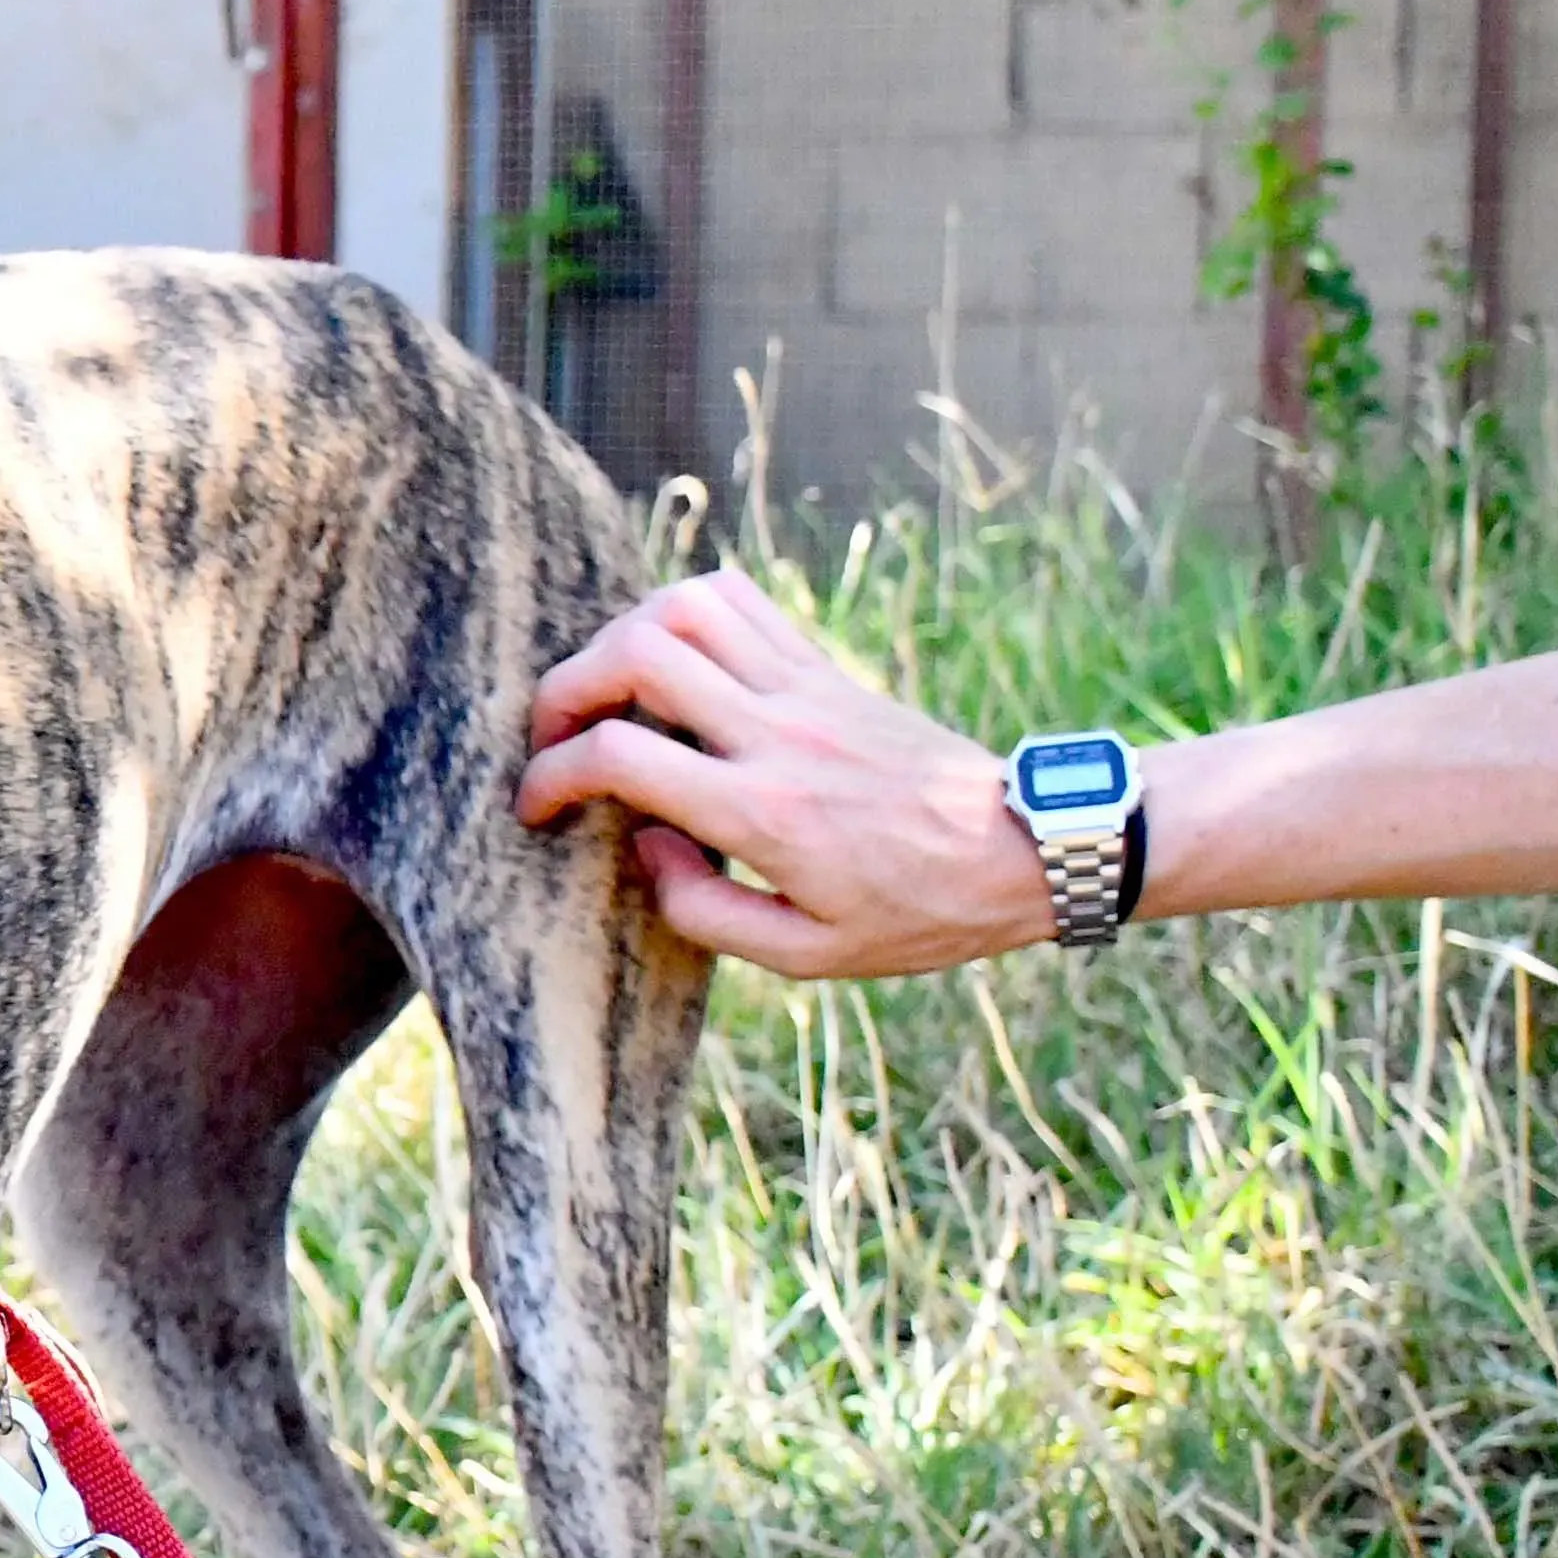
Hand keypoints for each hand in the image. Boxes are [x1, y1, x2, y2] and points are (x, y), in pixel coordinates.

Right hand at [518, 571, 1054, 977]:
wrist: (1023, 849)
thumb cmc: (917, 913)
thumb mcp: (806, 956)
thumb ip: (703, 913)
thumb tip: (647, 845)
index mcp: (763, 813)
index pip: (621, 755)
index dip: (552, 773)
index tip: (535, 805)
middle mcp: (777, 733)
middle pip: (638, 651)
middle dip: (567, 685)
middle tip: (553, 733)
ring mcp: (805, 688)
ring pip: (685, 605)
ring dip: (622, 633)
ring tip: (606, 687)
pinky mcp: (826, 668)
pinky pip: (740, 601)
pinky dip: (684, 610)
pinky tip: (671, 657)